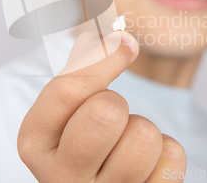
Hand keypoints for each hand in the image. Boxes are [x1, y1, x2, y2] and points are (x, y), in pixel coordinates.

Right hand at [18, 31, 186, 182]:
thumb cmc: (82, 140)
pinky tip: (145, 164)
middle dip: (117, 105)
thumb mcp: (66, 106)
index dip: (103, 56)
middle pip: (107, 113)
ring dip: (142, 132)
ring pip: (144, 137)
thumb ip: (82, 66)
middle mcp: (62, 178)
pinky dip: (165, 152)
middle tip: (111, 118)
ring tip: (125, 146)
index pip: (68, 89)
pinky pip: (171, 157)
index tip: (122, 40)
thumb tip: (113, 37)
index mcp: (34, 144)